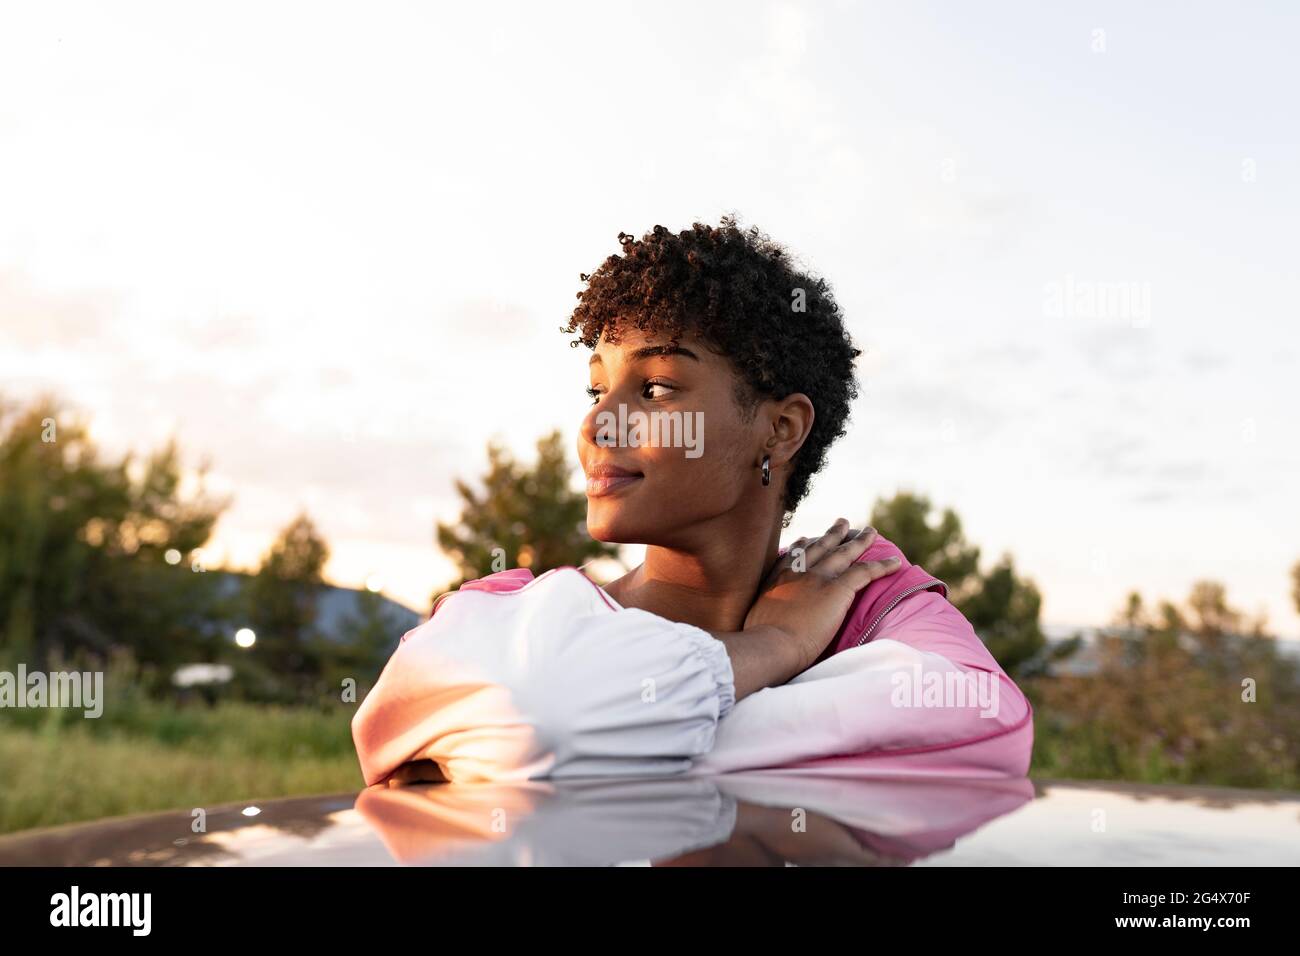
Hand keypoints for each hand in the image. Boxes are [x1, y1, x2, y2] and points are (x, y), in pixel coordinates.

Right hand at [743, 519, 900, 671]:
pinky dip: (882, 566)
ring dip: (860, 541)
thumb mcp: (753, 618)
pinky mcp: (837, 588)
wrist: (771, 643)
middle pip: (821, 546)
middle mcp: (798, 571)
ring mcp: (818, 577)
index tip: (808, 539)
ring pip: (845, 553)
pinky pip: (865, 572)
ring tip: (870, 532)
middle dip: (833, 534)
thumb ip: (762, 613)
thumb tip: (762, 625)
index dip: (804, 545)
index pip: (794, 555)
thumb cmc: (760, 641)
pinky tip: (895, 562)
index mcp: (778, 578)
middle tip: (843, 523)